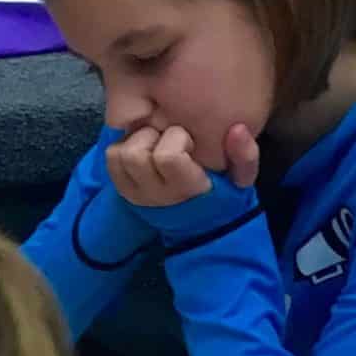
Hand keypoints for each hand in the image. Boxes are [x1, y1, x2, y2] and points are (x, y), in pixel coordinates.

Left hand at [106, 121, 258, 208]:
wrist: (199, 226)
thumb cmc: (222, 194)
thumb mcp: (242, 179)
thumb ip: (245, 155)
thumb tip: (236, 129)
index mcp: (185, 187)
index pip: (167, 156)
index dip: (176, 138)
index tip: (189, 141)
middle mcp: (154, 192)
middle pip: (135, 153)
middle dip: (152, 136)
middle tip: (167, 139)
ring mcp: (134, 193)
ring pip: (117, 154)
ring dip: (135, 140)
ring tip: (156, 143)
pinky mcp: (121, 190)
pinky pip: (110, 158)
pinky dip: (123, 146)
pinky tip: (144, 149)